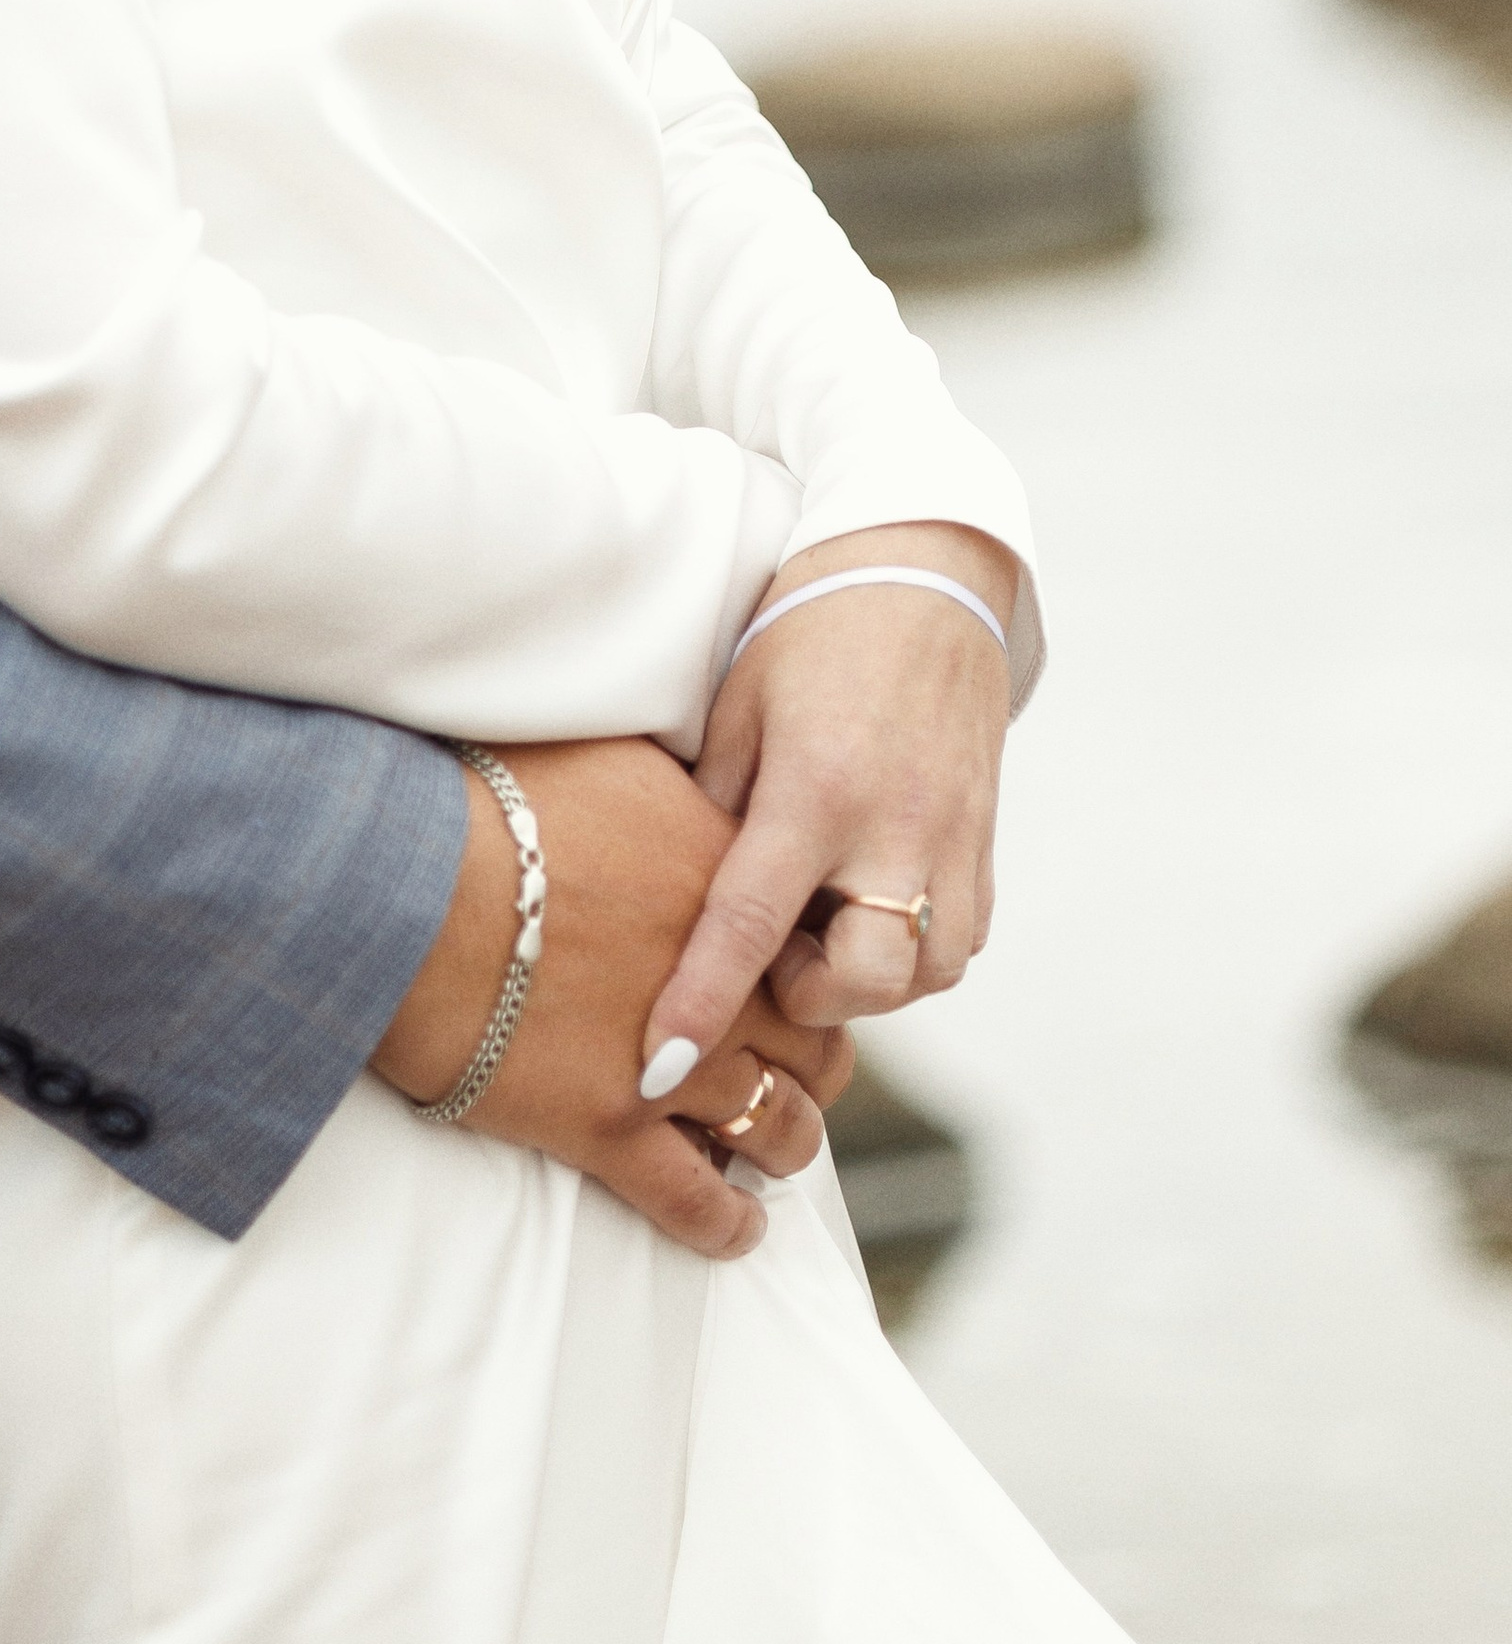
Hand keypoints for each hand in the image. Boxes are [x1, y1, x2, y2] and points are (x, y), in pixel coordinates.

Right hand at [373, 737, 849, 1257]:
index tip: (786, 984)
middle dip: (809, 1063)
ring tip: (767, 1147)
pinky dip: (726, 1224)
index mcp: (724, 884)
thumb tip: (683, 788)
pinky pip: (698, 1203)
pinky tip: (735, 1226)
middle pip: (816, 1044)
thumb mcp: (604, 760)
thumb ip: (669, 788)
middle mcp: (721, 978)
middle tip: (789, 1071)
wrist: (404, 881)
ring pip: (777, 1127)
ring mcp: (672, 1061)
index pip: (806, 945)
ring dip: (781, 1141)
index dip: (801, 972)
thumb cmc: (482, 803)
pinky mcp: (611, 1129)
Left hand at [638, 523, 1015, 1088]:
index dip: (701, 1004)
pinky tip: (868, 905)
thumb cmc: (808, 631)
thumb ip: (712, 807)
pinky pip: (959, 936)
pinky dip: (914, 946)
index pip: (748, 925)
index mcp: (818, 788)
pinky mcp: (986, 837)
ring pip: (925, 971)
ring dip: (866, 975)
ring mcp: (955, 836)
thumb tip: (674, 898)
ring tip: (820, 922)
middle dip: (810, 996)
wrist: (922, 574)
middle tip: (770, 947)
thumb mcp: (737, 704)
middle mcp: (898, 824)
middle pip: (867, 978)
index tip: (658, 1069)